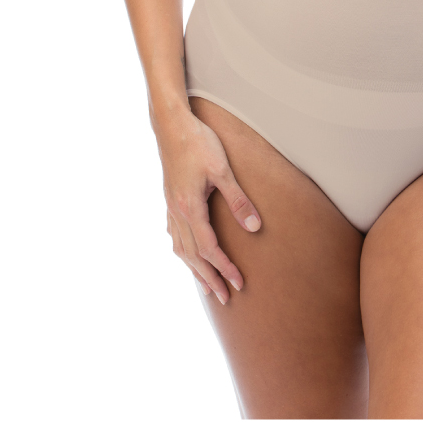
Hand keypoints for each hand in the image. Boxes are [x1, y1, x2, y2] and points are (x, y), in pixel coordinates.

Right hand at [156, 106, 261, 305]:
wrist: (171, 125)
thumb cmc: (199, 143)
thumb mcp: (222, 169)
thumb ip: (238, 199)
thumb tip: (254, 227)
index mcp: (189, 207)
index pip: (209, 248)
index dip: (224, 268)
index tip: (239, 283)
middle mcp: (176, 212)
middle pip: (192, 256)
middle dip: (209, 278)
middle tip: (225, 299)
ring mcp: (170, 206)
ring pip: (180, 248)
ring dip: (194, 269)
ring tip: (205, 285)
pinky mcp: (169, 199)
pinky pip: (174, 234)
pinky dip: (182, 251)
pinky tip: (186, 254)